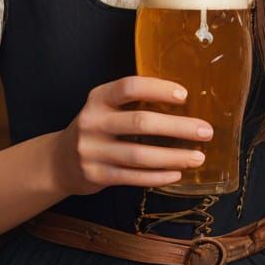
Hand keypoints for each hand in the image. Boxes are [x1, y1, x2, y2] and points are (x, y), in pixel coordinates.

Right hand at [53, 76, 210, 194]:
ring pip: (139, 155)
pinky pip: (133, 177)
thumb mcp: (106, 108)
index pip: (129, 87)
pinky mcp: (96, 175)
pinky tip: (177, 173)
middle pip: (140, 122)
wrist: (59, 161)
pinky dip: (158, 176)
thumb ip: (133, 104)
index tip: (185, 95)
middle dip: (178, 127)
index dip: (158, 89)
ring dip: (173, 156)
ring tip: (198, 157)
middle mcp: (92, 121)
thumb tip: (184, 104)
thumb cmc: (97, 129)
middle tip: (205, 131)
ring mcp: (92, 151)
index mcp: (98, 98)